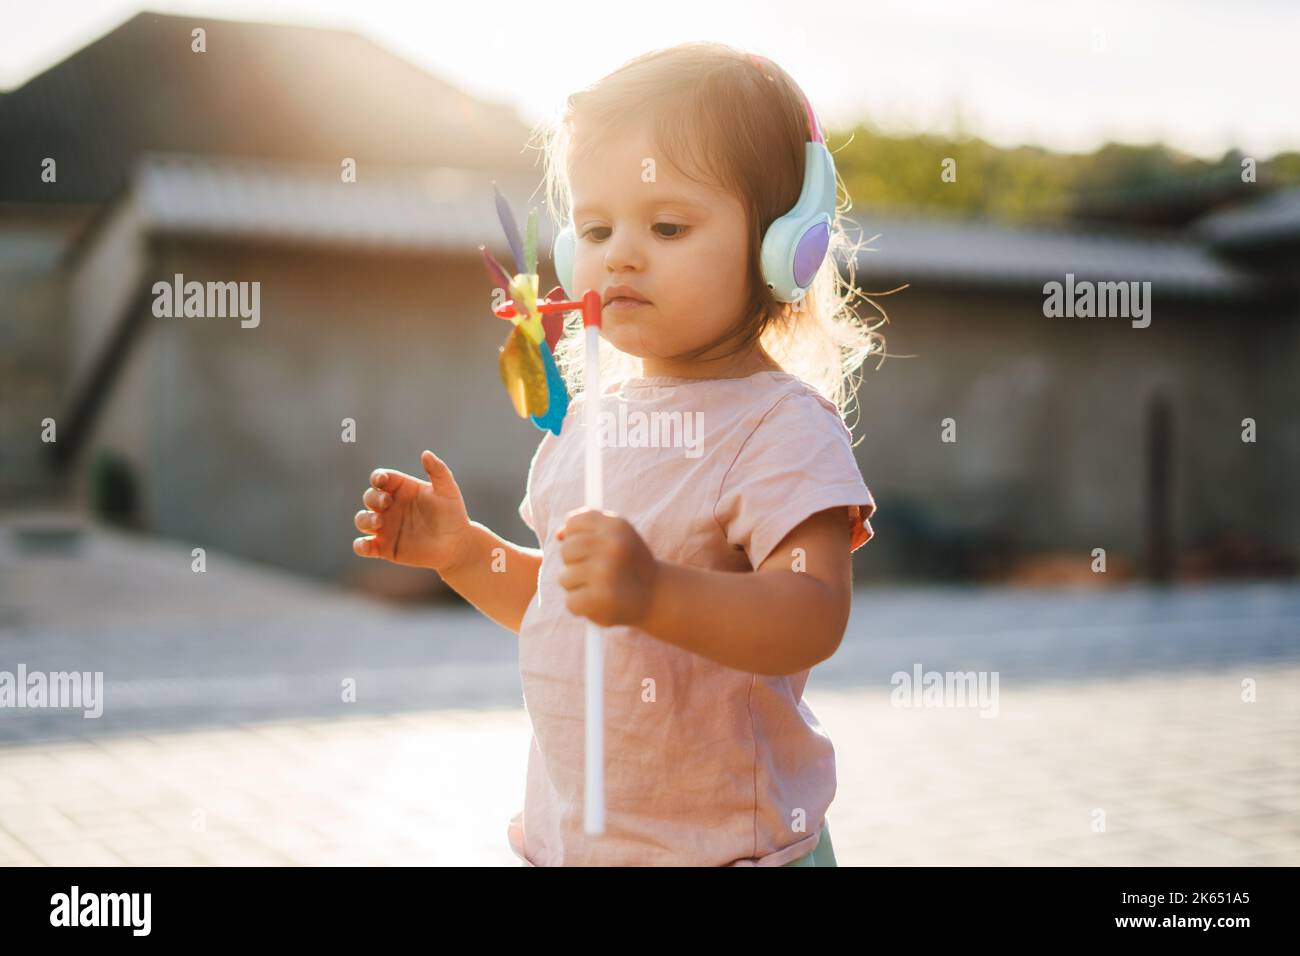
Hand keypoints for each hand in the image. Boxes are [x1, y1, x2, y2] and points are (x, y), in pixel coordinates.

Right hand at [353, 450, 471, 571]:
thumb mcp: (447, 491)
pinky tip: (365, 545)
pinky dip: (360, 546)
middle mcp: (390, 506)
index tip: (381, 480)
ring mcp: (385, 527)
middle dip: (373, 498)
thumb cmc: (453, 514)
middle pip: (369, 497)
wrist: (456, 545)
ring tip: (378, 523)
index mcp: (401, 489)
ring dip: (365, 520)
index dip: (377, 477)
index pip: (381, 478)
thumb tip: (426, 453)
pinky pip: (364, 546)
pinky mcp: (384, 548)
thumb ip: (438, 471)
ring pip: (362, 520)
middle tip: (386, 502)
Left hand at [556, 508, 658, 627]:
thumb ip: (587, 528)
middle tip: (597, 571)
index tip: (591, 547)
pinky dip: (581, 607)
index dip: (576, 536)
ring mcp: (606, 573)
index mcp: (616, 526)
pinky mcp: (600, 600)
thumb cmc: (629, 563)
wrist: (658, 596)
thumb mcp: (616, 536)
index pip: (573, 522)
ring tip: (600, 588)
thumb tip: (559, 534)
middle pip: (566, 550)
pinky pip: (571, 602)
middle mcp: (612, 546)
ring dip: (578, 587)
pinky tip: (599, 604)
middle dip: (575, 562)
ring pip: (565, 578)